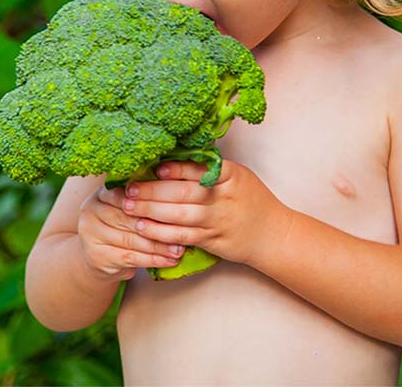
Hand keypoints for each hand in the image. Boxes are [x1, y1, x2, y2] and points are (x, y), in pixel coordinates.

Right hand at [77, 185, 186, 281]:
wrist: (98, 255)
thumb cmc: (121, 225)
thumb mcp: (128, 207)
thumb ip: (144, 198)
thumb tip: (177, 191)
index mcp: (102, 193)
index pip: (129, 194)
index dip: (151, 201)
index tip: (175, 205)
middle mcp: (91, 211)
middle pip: (130, 218)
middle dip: (159, 225)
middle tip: (182, 230)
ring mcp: (90, 235)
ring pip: (132, 239)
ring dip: (159, 246)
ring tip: (179, 249)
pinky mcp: (96, 256)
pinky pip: (130, 257)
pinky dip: (152, 260)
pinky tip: (169, 260)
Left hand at [122, 159, 290, 266]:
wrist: (272, 233)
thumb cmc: (251, 199)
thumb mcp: (238, 176)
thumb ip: (211, 169)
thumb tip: (175, 160)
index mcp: (231, 175)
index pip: (198, 169)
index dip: (175, 169)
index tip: (154, 168)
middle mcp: (223, 197)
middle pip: (183, 193)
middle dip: (153, 191)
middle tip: (129, 189)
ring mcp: (218, 220)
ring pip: (180, 216)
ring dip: (151, 212)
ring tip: (129, 208)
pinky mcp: (212, 241)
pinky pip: (183, 237)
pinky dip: (161, 233)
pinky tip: (144, 229)